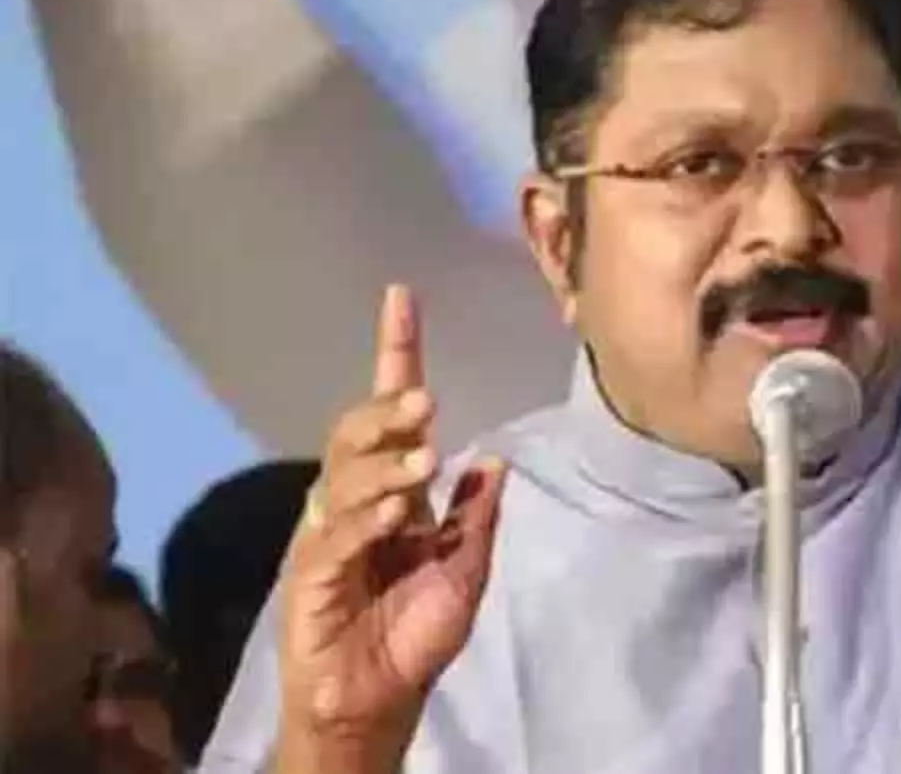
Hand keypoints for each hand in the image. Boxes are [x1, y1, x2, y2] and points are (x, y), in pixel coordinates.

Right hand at [275, 285, 503, 764]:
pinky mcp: (308, 573)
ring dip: (384, 462)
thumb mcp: (464, 574)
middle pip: (358, 432)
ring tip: (424, 459)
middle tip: (427, 403)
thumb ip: (474, 520)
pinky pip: (333, 533)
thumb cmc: (415, 637)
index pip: (393, 411)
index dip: (398, 355)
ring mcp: (326, 533)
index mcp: (394, 493)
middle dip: (388, 409)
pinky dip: (363, 518)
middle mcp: (355, 501)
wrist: (376, 702)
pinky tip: (391, 514)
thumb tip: (492, 461)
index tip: (402, 299)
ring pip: (344, 474)